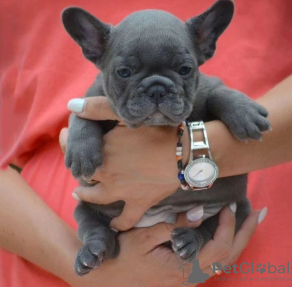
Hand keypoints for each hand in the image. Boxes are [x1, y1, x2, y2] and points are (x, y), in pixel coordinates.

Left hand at [61, 96, 189, 229]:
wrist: (184, 151)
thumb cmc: (157, 130)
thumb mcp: (125, 115)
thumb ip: (98, 108)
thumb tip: (71, 106)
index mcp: (104, 152)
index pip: (79, 149)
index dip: (69, 143)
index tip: (66, 136)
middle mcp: (108, 174)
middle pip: (85, 174)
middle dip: (77, 168)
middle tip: (76, 165)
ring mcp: (122, 192)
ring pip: (97, 197)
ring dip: (86, 196)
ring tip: (78, 193)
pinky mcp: (139, 203)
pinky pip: (126, 219)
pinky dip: (119, 223)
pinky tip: (113, 225)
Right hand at [69, 206, 264, 286]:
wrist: (108, 277)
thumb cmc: (123, 256)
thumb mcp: (143, 237)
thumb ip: (172, 226)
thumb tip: (198, 213)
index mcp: (182, 268)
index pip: (217, 249)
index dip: (226, 227)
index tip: (227, 206)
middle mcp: (191, 276)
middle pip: (229, 257)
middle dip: (245, 234)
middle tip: (257, 212)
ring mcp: (189, 276)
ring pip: (224, 260)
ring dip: (239, 238)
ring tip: (249, 219)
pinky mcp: (185, 271)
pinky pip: (214, 259)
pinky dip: (226, 243)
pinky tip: (228, 232)